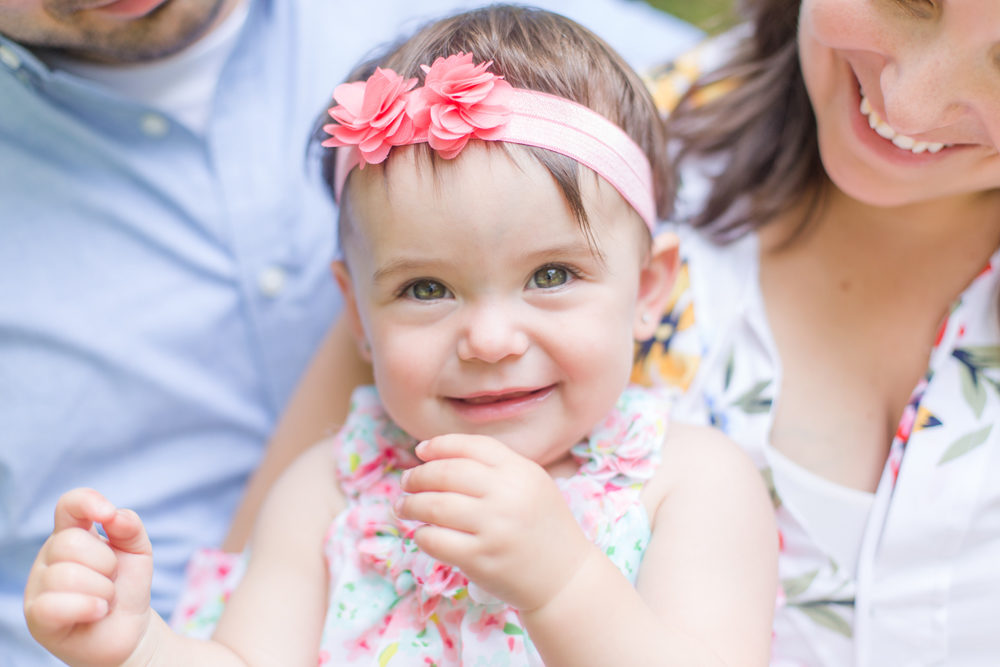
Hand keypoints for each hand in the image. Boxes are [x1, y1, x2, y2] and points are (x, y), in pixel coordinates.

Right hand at [24, 488, 154, 666]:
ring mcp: (38, 586)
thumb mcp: (138, 551)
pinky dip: (88, 607)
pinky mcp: (37, 617)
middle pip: (70, 542)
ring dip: (102, 590)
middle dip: (105, 563)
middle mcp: (49, 557)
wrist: (129, 631)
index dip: (86, 502)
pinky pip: (55, 605)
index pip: (68, 504)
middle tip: (111, 580)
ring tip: (105, 600)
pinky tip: (98, 612)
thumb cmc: (127, 587)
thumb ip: (130, 526)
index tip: (107, 514)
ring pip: (66, 575)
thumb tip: (113, 515)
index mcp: (71, 534)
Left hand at [396, 434, 593, 611]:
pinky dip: (422, 534)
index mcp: (521, 470)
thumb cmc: (540, 526)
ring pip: (434, 505)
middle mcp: (508, 495)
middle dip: (418, 475)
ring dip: (410, 504)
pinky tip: (422, 533)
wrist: (565, 576)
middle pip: (446, 472)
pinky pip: (435, 540)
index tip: (420, 452)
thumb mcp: (531, 483)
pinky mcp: (480, 558)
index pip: (470, 446)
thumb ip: (494, 465)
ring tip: (404, 506)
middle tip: (406, 482)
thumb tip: (432, 454)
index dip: (439, 445)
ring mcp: (494, 527)